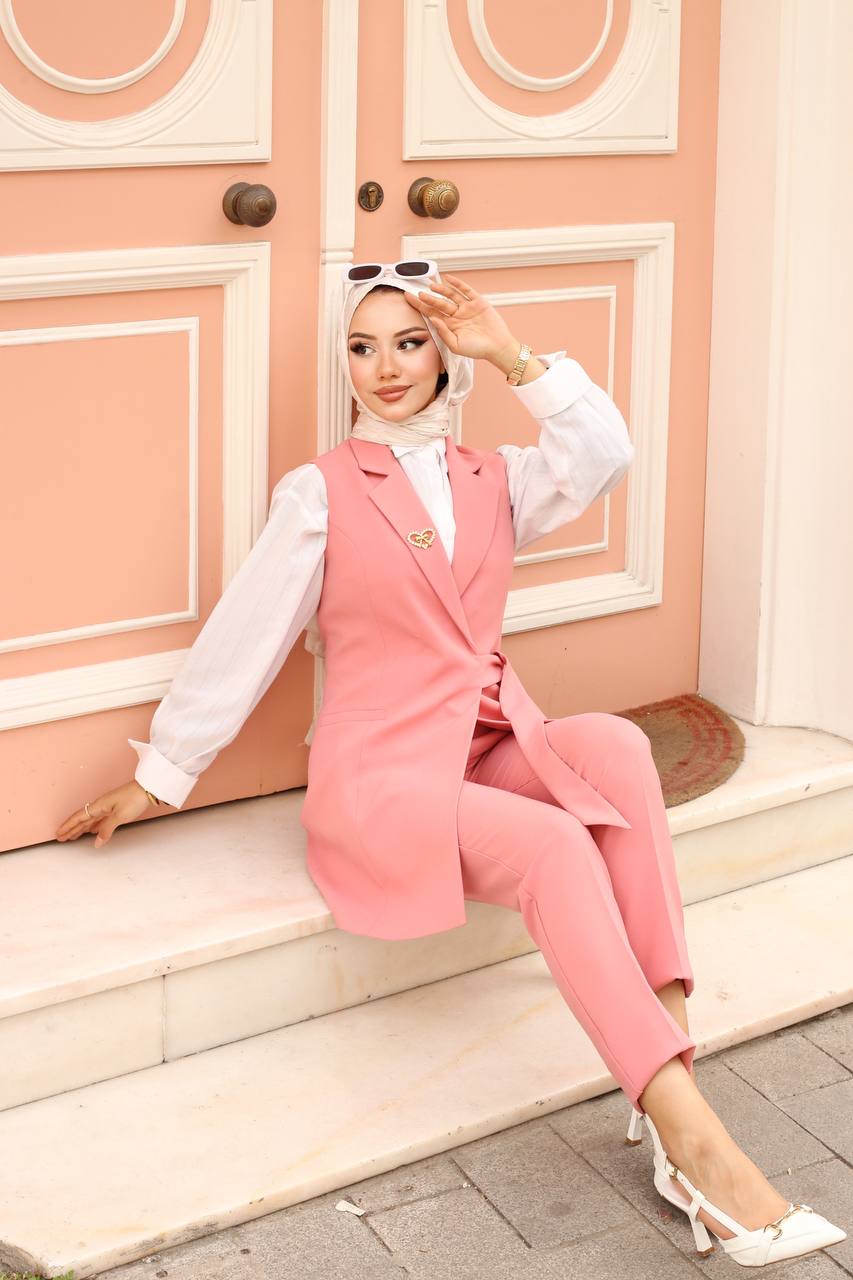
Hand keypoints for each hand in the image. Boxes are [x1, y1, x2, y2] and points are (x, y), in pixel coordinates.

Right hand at [55, 780, 151, 848]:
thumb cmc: (134, 799)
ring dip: (81, 828)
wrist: (148, 789)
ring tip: (73, 836)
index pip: (78, 817)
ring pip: (90, 820)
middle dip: (71, 829)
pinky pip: (99, 819)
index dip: (68, 826)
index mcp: (99, 806)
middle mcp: (101, 806)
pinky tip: (93, 830)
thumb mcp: (120, 816)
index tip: (58, 834)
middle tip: (61, 838)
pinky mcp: (116, 809)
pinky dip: (93, 826)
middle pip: (82, 819)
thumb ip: (106, 830)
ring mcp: (108, 807)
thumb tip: (96, 842)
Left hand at [406, 273, 520, 367]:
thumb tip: (432, 319)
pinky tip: (448, 278)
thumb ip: (443, 333)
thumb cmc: (477, 349)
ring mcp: (467, 307)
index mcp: (449, 325)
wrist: (497, 347)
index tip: (408, 298)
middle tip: (417, 292)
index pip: (431, 313)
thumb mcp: (456, 345)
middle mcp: (456, 315)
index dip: (419, 306)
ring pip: (451, 295)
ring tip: (431, 286)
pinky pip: (466, 290)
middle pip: (438, 303)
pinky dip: (457, 284)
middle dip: (427, 298)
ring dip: (441, 290)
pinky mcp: (478, 302)